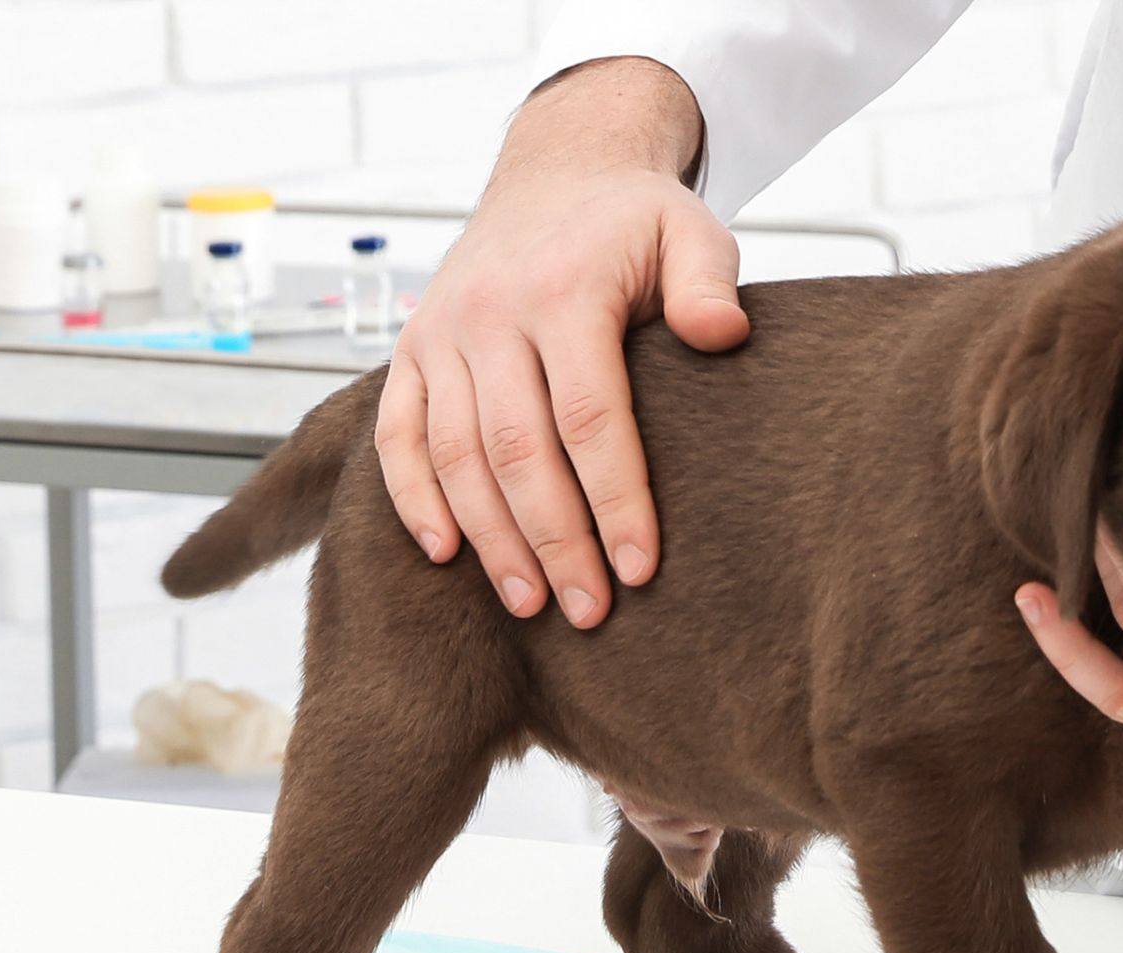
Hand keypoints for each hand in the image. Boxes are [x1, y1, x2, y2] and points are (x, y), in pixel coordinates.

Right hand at [375, 58, 748, 626]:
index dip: (614, 500)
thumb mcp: (691, 229)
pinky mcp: (410, 349)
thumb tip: (724, 332)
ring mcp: (440, 332)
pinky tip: (446, 556)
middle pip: (517, 450)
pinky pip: (398, 434)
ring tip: (531, 604)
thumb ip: (709, 281)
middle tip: (588, 612)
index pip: (589, 417)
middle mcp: (489, 314)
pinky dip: (414, 498)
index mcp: (564, 291)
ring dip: (490, 538)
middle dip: (554, 540)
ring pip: (455, 454)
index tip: (640, 570)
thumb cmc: (636, 222)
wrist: (557, 171)